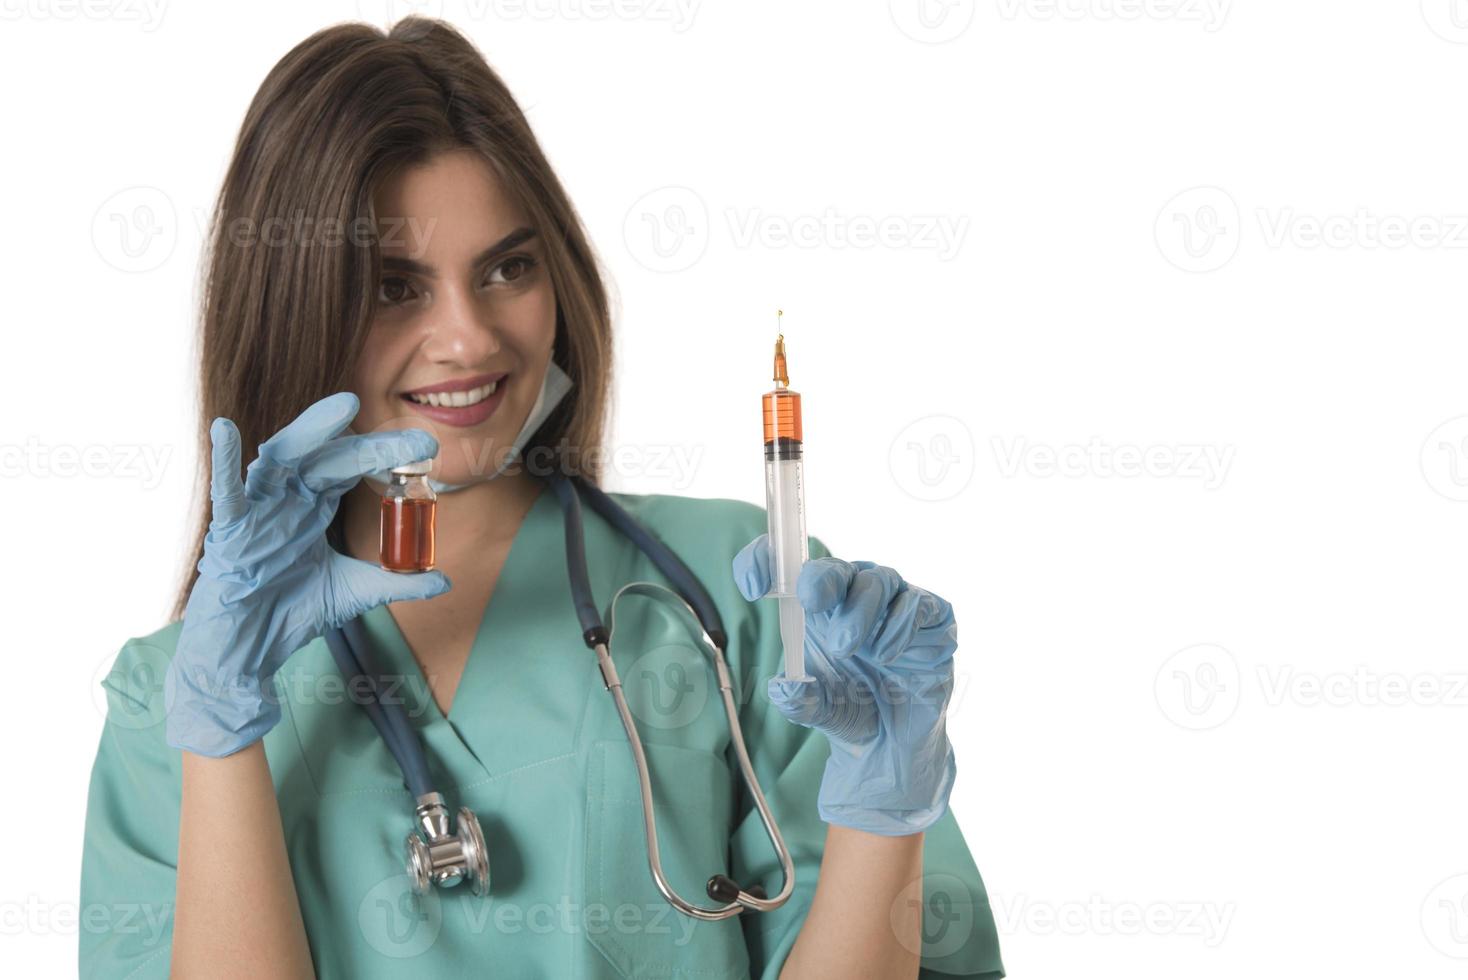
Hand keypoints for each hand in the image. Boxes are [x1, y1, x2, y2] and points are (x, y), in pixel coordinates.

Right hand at [165, 392, 451, 756]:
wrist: (248, 650)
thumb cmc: (290, 611)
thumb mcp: (354, 593)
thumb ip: (397, 583)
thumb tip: (445, 580)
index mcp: (314, 504)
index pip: (354, 467)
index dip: (388, 455)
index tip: (429, 452)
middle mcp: (287, 497)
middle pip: (330, 457)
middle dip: (373, 446)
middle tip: (418, 441)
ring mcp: (258, 510)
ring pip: (281, 458)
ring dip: (311, 431)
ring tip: (344, 407)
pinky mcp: (229, 531)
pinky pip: (225, 493)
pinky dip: (223, 461)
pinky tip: (225, 430)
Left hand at [733, 536, 957, 835]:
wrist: (893, 742)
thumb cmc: (849, 707)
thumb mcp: (815, 709)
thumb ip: (797, 700)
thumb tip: (785, 688)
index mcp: (817, 606)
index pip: (788, 569)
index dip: (768, 563)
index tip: (753, 585)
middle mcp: (854, 595)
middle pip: (836, 566)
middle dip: (821, 579)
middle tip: (811, 602)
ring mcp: (895, 603)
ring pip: (879, 580)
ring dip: (861, 610)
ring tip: (846, 648)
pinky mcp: (933, 618)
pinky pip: (920, 603)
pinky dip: (901, 624)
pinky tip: (886, 654)